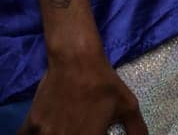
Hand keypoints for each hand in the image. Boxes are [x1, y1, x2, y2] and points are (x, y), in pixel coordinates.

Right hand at [21, 53, 146, 133]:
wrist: (76, 59)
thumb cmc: (103, 82)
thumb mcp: (127, 106)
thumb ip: (136, 130)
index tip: (95, 133)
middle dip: (77, 134)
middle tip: (81, 127)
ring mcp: (45, 134)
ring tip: (65, 126)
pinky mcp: (31, 125)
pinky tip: (47, 129)